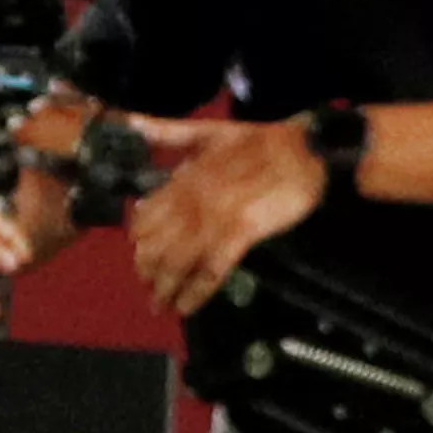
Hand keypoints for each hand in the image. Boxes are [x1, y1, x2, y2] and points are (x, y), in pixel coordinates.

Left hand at [128, 116, 327, 314]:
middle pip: (159, 241)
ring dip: (165, 285)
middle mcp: (195, 200)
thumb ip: (167, 132)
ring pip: (180, 259)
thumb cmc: (258, 141)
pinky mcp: (242, 234)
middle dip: (148, 266)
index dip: (139, 235)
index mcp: (185, 177)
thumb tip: (130, 124)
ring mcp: (217, 218)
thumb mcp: (208, 131)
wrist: (302, 151)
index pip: (148, 213)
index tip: (136, 249)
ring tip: (158, 303)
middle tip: (145, 282)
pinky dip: (196, 291)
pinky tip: (185, 307)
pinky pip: (213, 269)